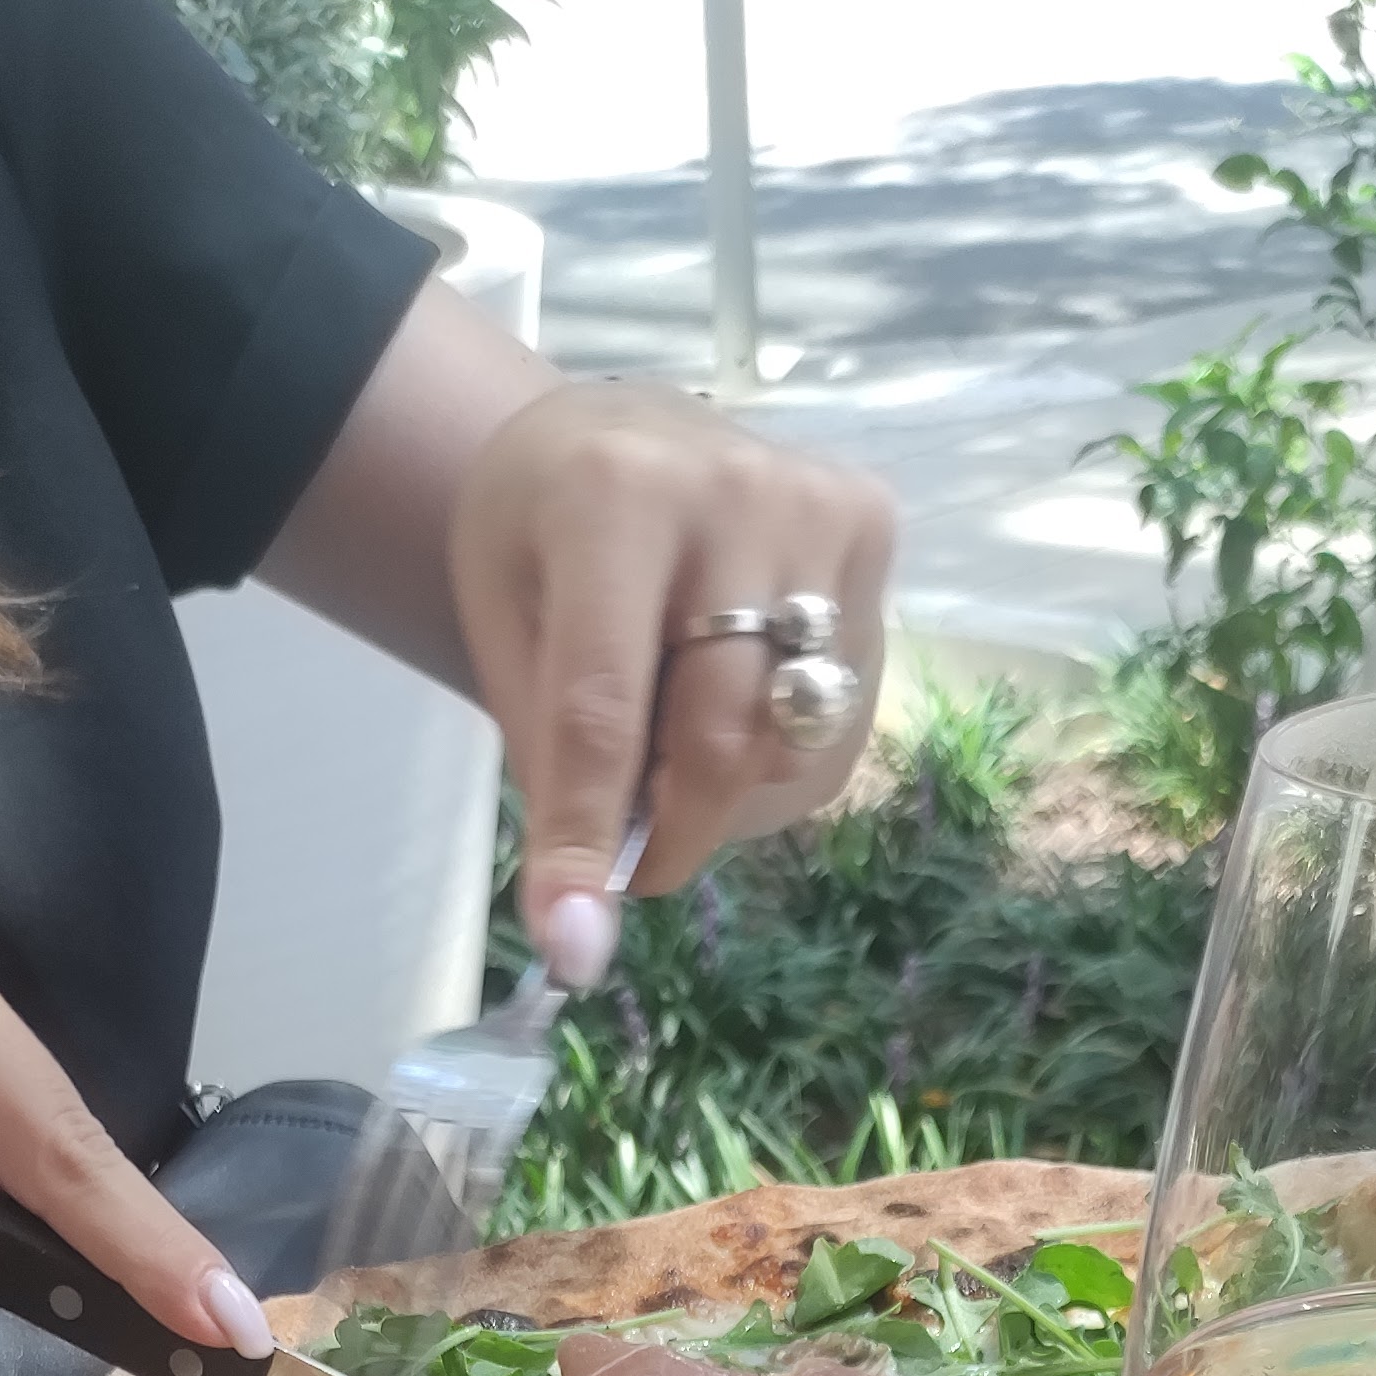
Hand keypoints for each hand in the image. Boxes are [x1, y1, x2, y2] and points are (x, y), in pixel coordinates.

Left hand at [448, 382, 893, 982]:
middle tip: (630, 865)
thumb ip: (546, 754)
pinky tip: (736, 717)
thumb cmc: (542, 533)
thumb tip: (581, 925)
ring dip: (726, 801)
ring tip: (676, 758)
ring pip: (789, 744)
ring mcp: (821, 511)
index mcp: (611, 497)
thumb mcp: (502, 621)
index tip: (572, 946)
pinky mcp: (873, 534)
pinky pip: (839, 720)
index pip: (606, 706)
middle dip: (669, 834)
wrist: (620, 429)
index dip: (588, 836)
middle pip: (719, 737)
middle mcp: (736, 492)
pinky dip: (779, 765)